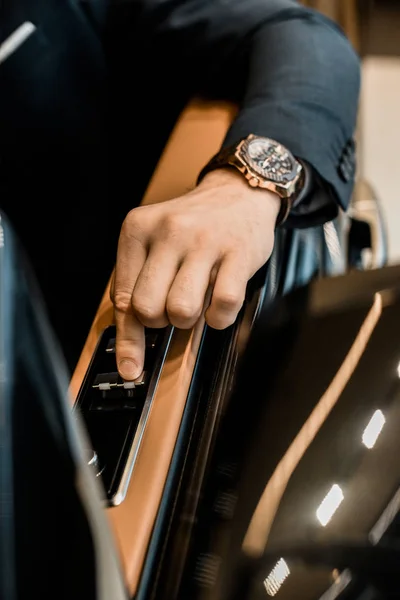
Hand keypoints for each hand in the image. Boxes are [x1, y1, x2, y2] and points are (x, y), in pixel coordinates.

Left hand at [111, 168, 279, 379]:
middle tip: (172, 308)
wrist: (238, 193)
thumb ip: (135, 284)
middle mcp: (169, 232)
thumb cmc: (192, 227)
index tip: (132, 367)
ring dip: (189, 319)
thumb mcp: (153, 242)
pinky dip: (219, 318)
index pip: (123, 297)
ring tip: (196, 303)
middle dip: (160, 320)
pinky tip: (218, 305)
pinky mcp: (238, 253)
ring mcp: (205, 242)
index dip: (129, 337)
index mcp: (138, 229)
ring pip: (181, 310)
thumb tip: (129, 348)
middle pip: (147, 308)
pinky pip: (223, 306)